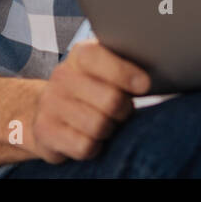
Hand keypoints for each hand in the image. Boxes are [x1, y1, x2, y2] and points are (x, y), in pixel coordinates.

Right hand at [30, 40, 150, 162]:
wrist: (49, 109)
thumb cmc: (94, 86)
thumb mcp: (108, 68)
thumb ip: (128, 63)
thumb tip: (155, 74)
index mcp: (81, 54)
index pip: (101, 58)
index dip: (125, 73)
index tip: (144, 85)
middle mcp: (62, 76)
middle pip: (110, 99)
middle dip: (125, 109)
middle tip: (124, 110)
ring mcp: (50, 104)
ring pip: (99, 126)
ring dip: (110, 128)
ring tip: (107, 122)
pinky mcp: (45, 131)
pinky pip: (85, 146)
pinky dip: (96, 146)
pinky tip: (92, 137)